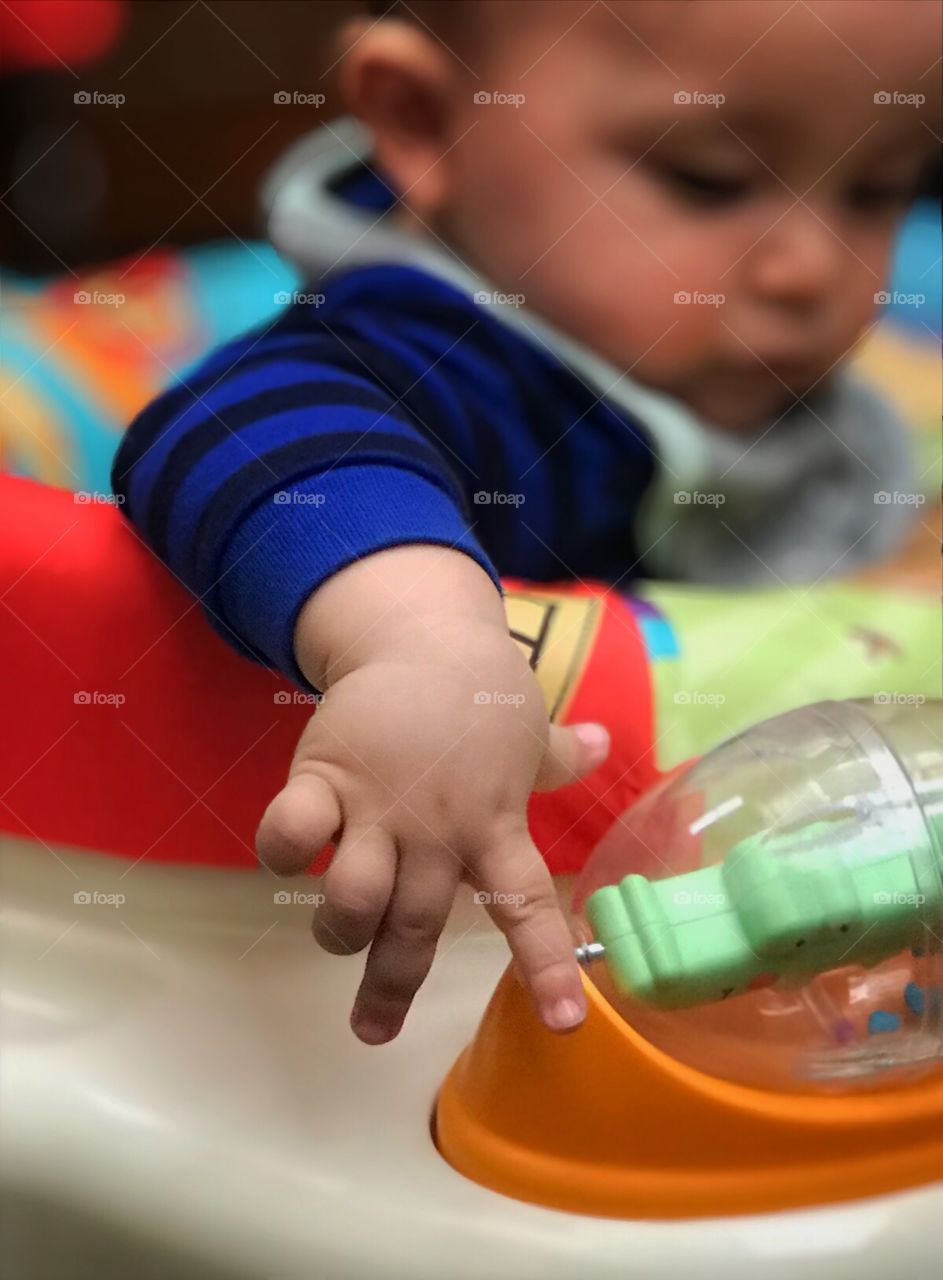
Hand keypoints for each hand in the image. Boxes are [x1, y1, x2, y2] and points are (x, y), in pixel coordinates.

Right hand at [256, 547, 609, 1043]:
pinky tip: (289, 850)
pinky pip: (289, 832)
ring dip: (340, 929)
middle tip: (373, 1030)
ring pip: (353, 898)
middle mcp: (437, 829)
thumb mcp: (524, 729)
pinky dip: (281, 850)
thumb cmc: (476, 692)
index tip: (565, 1023)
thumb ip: (557, 756)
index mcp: (494, 826)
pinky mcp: (324, 777)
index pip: (528, 907)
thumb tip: (600, 746)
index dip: (546, 966)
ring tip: (339, 931)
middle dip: (391, 986)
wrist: (419, 636)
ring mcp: (379, 806)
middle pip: (416, 926)